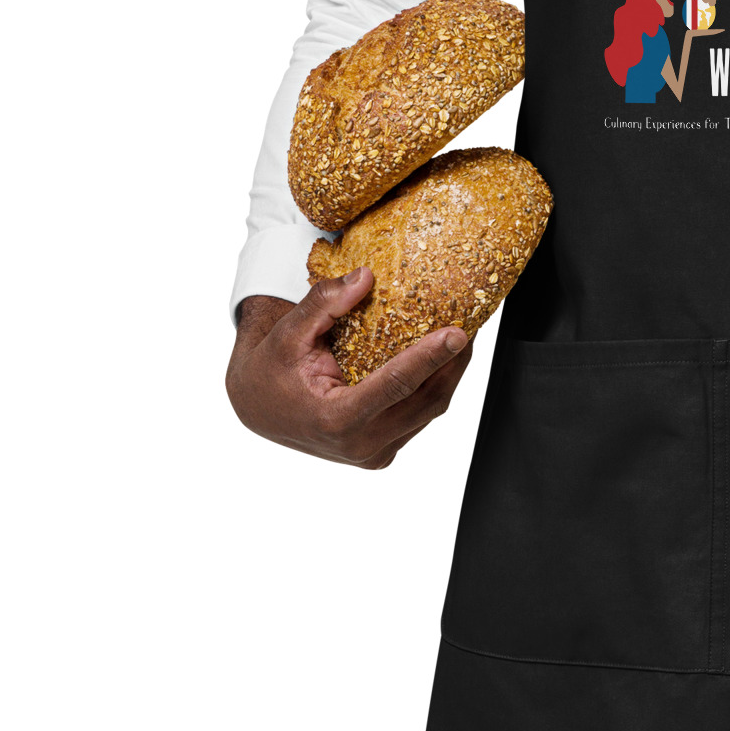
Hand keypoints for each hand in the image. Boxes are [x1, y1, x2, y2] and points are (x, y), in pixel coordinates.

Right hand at [225, 270, 473, 469]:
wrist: (257, 409)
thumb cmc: (269, 371)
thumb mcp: (287, 333)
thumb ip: (325, 303)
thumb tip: (366, 277)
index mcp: (336, 422)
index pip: (395, 387)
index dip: (429, 358)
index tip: (458, 333)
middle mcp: (361, 446)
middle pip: (426, 401)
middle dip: (453, 362)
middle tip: (472, 321)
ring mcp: (375, 453)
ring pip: (429, 410)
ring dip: (450, 372)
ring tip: (463, 334)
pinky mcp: (384, 450)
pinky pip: (419, 415)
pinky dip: (434, 384)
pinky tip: (442, 356)